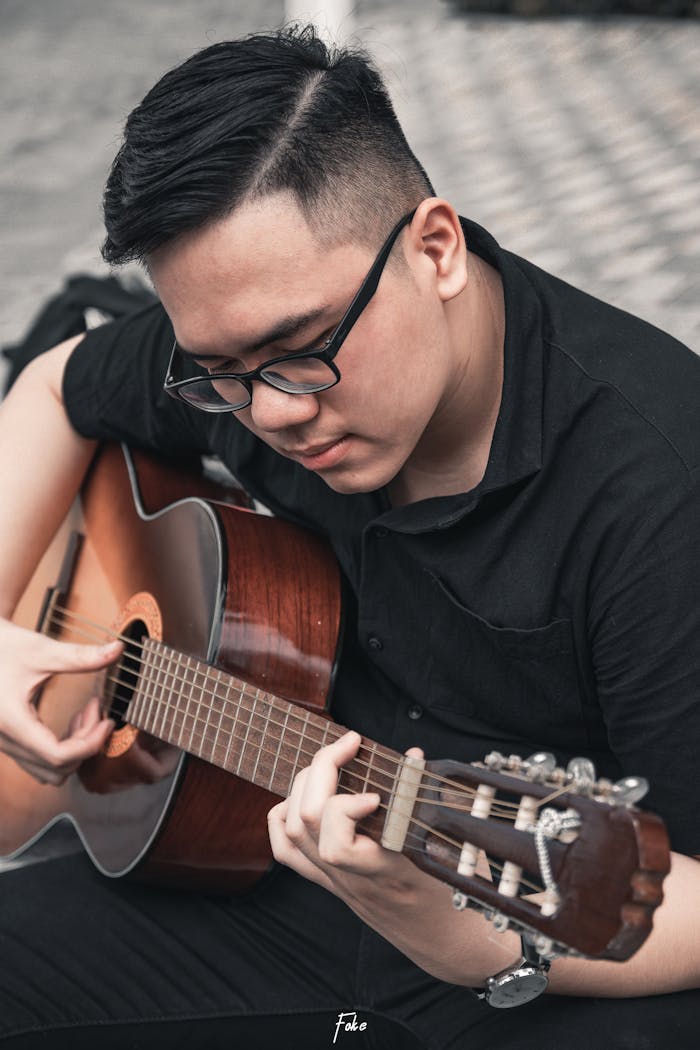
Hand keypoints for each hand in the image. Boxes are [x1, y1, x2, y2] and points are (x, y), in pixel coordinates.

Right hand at [0, 617, 121, 784]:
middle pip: (56, 768)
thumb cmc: (2, 647)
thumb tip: (118, 649)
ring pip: (48, 770)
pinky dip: (63, 747)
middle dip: (86, 743)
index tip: (107, 722)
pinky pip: (41, 760)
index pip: (57, 756)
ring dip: (75, 749)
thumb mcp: (41, 650)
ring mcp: (6, 744)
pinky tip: (73, 719)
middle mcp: (5, 740)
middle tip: (97, 709)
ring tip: (87, 714)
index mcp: (12, 722)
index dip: (90, 744)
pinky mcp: (11, 740)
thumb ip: (80, 656)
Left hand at [267, 730, 521, 984]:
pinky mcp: (328, 881)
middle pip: (308, 823)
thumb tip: (413, 754)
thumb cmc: (450, 889)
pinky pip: (286, 851)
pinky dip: (283, 815)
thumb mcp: (450, 847)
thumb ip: (428, 800)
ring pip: (293, 831)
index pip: (338, 846)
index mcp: (383, 871)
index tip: (375, 794)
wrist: (439, 937)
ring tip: (331, 762)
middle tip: (348, 744)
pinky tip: (302, 795)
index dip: (346, 809)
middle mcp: (351, 877)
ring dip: (304, 785)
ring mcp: (335, 881)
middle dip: (321, 770)